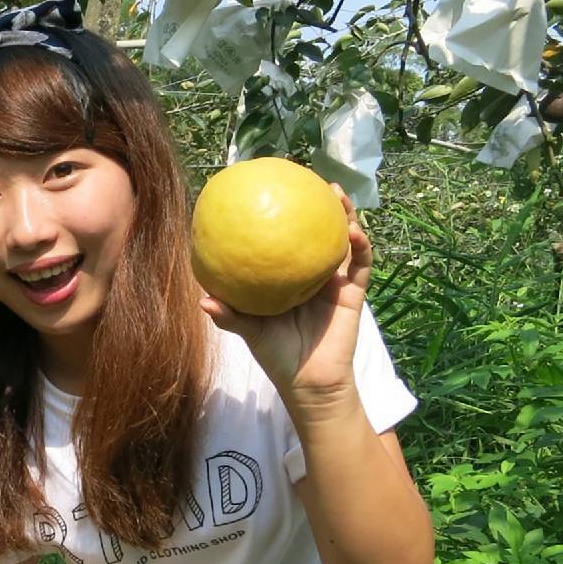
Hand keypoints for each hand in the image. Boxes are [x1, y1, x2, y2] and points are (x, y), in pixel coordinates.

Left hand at [199, 184, 370, 407]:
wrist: (308, 383)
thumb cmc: (276, 355)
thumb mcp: (249, 331)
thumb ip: (230, 315)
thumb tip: (203, 300)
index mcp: (289, 277)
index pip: (287, 241)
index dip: (284, 218)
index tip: (274, 192)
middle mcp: (313, 274)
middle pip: (318, 232)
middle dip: (317, 205)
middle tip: (309, 180)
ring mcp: (335, 281)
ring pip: (344, 240)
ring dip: (344, 215)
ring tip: (335, 194)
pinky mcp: (353, 292)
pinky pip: (360, 264)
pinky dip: (360, 245)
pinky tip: (352, 231)